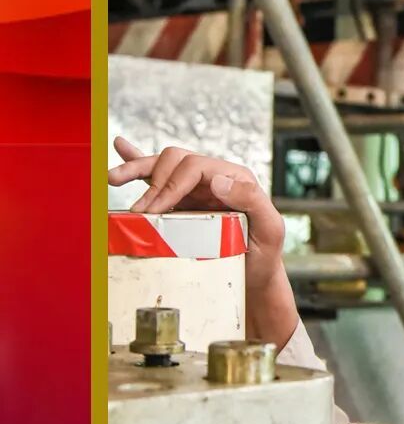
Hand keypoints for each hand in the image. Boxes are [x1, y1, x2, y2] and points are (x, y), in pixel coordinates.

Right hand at [109, 136, 299, 348]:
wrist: (255, 276)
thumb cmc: (265, 255)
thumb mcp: (270, 229)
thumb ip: (252, 200)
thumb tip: (218, 180)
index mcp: (235, 179)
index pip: (196, 167)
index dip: (171, 185)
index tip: (155, 211)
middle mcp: (214, 177)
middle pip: (176, 161)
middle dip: (153, 184)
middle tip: (139, 213)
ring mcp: (198, 187)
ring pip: (163, 164)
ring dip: (137, 168)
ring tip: (114, 178)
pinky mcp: (184, 199)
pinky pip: (159, 175)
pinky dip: (140, 161)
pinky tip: (122, 147)